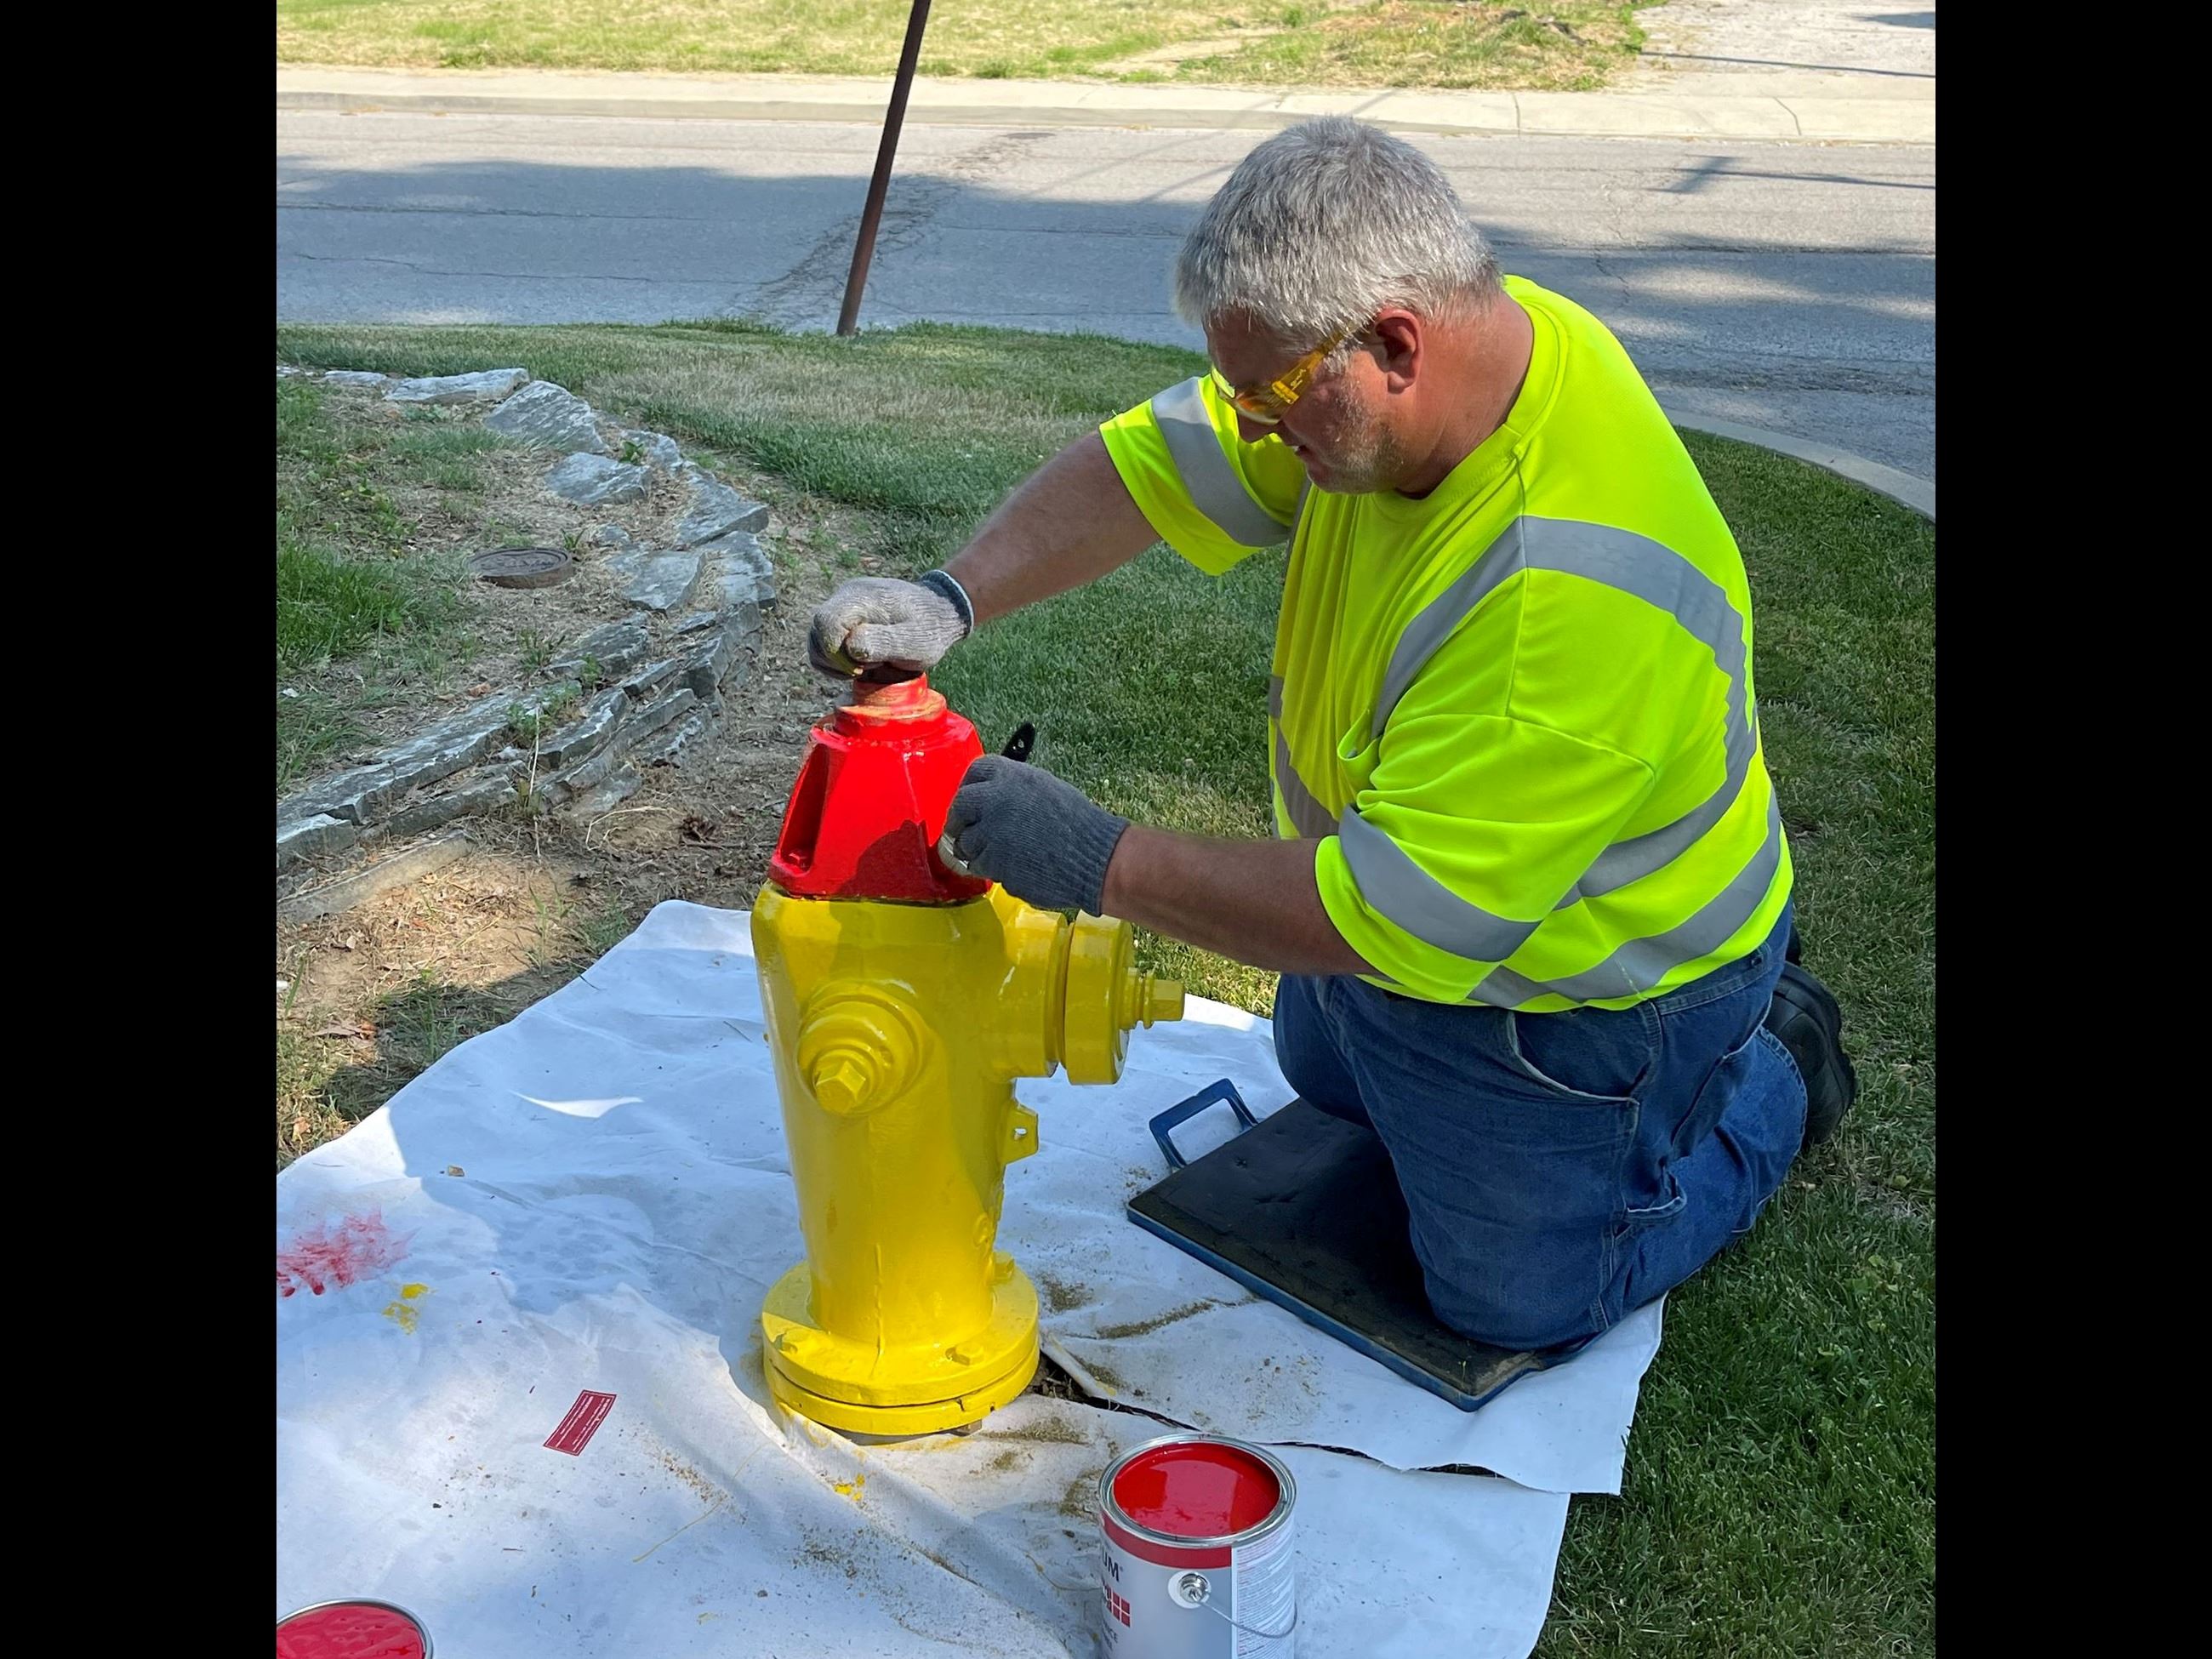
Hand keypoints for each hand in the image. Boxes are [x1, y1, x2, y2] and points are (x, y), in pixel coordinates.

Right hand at [807, 574, 969, 677]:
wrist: (938, 614)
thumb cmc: (930, 630)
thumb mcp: (916, 642)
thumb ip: (885, 643)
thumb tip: (851, 646)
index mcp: (862, 597)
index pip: (826, 622)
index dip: (835, 651)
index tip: (861, 667)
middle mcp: (845, 596)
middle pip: (816, 632)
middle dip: (836, 660)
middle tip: (868, 668)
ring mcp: (842, 605)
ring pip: (816, 640)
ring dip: (835, 663)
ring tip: (867, 665)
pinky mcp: (842, 618)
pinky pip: (824, 644)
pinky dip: (836, 661)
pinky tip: (860, 664)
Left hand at [940, 756, 1129, 915]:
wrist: (1096, 857)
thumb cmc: (1077, 824)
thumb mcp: (1044, 789)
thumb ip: (1012, 790)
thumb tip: (990, 800)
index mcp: (1010, 775)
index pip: (974, 773)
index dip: (969, 788)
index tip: (970, 802)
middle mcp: (994, 798)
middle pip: (960, 807)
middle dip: (959, 822)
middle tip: (964, 833)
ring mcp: (990, 832)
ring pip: (966, 843)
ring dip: (976, 850)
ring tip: (1001, 854)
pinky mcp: (993, 863)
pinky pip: (981, 866)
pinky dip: (993, 869)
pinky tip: (1015, 868)